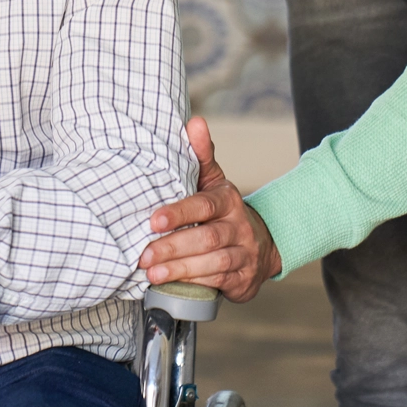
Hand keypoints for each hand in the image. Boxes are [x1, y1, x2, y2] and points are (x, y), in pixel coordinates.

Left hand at [138, 116, 281, 303]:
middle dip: (173, 247)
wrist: (262, 245)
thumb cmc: (223, 212)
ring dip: (180, 268)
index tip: (153, 220)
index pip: (204, 205)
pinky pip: (219, 280)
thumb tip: (194, 122)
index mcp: (228, 199)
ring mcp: (244, 253)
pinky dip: (194, 282)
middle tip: (144, 255)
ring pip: (214, 262)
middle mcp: (239, 226)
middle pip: (207, 237)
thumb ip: (201, 156)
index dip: (179, 213)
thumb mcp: (214, 182)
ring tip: (152, 272)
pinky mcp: (243, 278)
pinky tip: (172, 284)